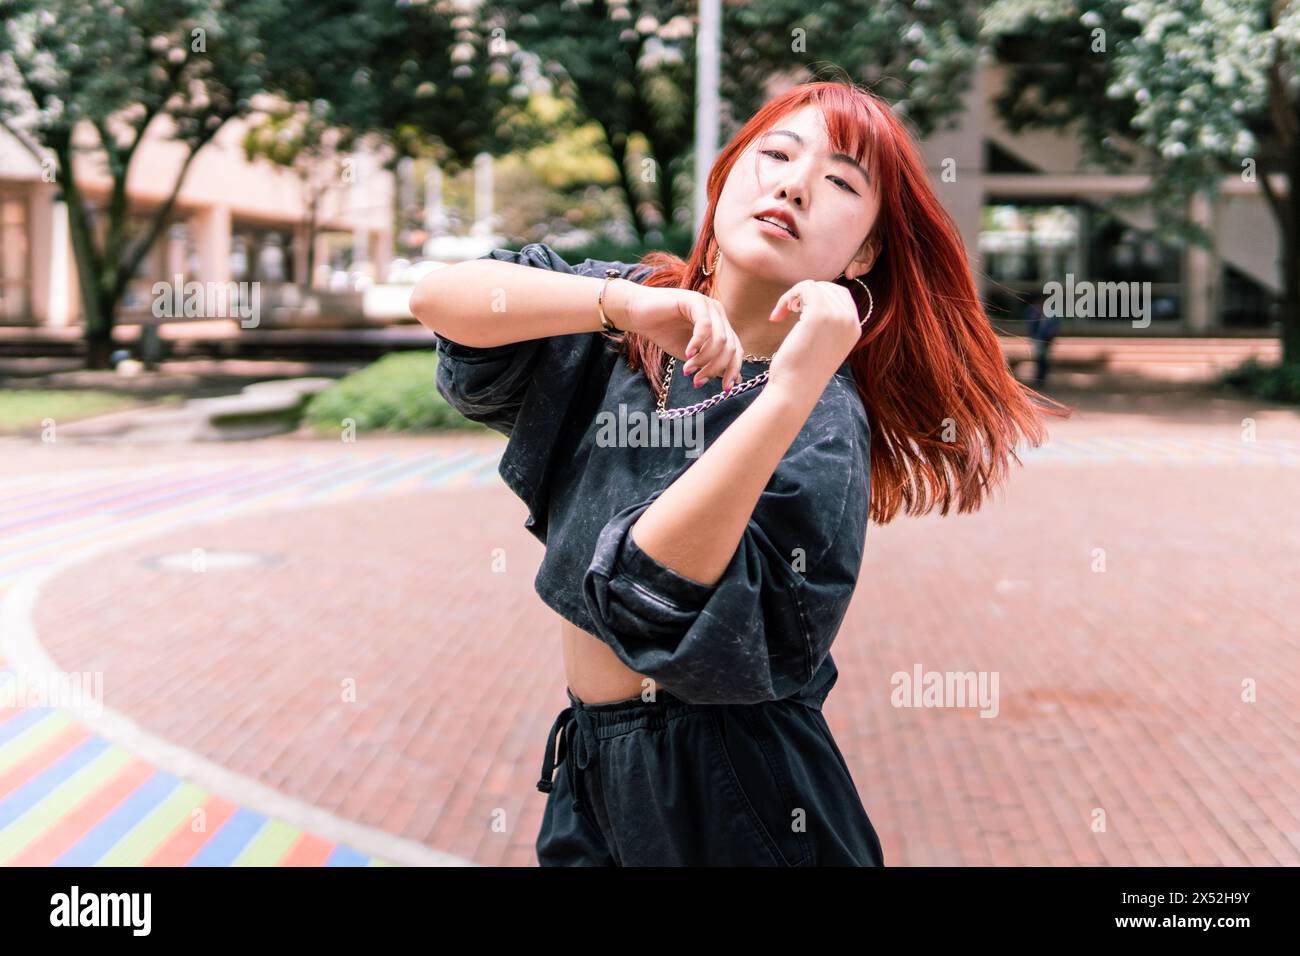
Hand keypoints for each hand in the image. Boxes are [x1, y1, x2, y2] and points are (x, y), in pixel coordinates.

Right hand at [618, 283, 745, 389]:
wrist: (638, 314)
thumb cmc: (663, 333)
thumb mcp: (692, 356)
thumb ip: (711, 364)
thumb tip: (734, 381)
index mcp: (721, 326)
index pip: (736, 350)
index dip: (733, 370)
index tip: (724, 389)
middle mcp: (719, 314)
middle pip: (730, 347)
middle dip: (715, 369)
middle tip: (697, 382)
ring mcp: (708, 305)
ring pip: (720, 339)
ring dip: (704, 360)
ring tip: (688, 370)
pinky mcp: (695, 300)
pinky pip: (705, 326)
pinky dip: (698, 344)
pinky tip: (687, 354)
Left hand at [765, 280, 862, 395]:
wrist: (795, 390)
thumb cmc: (802, 370)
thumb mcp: (822, 344)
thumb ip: (826, 322)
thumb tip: (810, 295)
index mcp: (855, 328)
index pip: (840, 295)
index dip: (817, 297)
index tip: (798, 311)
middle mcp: (851, 320)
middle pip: (828, 287)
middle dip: (804, 295)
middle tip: (787, 312)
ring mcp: (838, 316)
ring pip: (814, 286)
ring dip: (793, 296)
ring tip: (782, 314)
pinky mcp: (820, 314)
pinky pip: (804, 288)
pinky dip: (787, 297)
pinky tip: (777, 316)